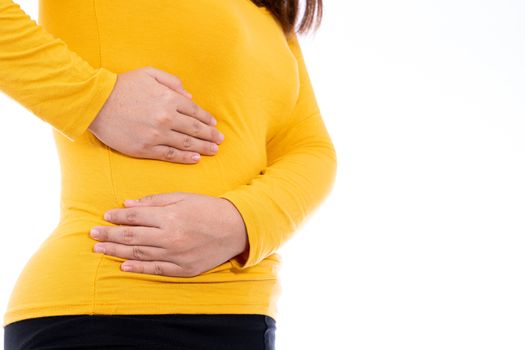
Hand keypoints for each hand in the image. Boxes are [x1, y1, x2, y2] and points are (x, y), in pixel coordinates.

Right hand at [88, 66, 224, 163]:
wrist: (95, 102)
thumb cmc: (122, 85)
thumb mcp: (149, 73)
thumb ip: (172, 82)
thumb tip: (190, 96)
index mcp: (169, 99)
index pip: (195, 111)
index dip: (207, 119)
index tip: (214, 125)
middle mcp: (166, 118)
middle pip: (195, 129)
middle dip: (210, 135)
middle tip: (220, 141)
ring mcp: (156, 135)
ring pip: (186, 143)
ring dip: (203, 148)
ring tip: (213, 151)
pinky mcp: (145, 148)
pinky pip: (170, 155)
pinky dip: (185, 158)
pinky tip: (196, 159)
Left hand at [89, 192, 247, 276]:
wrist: (236, 229)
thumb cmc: (209, 208)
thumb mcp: (183, 198)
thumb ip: (155, 202)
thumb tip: (128, 204)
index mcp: (169, 216)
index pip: (135, 217)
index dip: (118, 216)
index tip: (106, 216)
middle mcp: (169, 237)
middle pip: (132, 236)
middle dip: (110, 235)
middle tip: (92, 234)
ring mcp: (176, 255)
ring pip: (139, 254)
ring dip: (117, 251)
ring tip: (100, 250)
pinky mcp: (183, 269)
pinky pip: (156, 269)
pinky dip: (138, 268)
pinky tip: (123, 266)